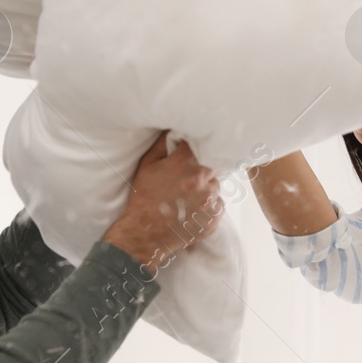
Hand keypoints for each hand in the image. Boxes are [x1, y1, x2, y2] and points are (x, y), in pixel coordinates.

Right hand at [102, 131, 222, 274]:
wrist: (144, 233)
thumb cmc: (143, 197)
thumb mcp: (147, 164)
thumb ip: (163, 143)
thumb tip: (176, 129)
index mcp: (186, 162)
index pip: (202, 145)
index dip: (196, 149)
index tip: (191, 154)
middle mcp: (203, 179)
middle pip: (212, 165)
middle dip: (203, 169)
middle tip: (188, 179)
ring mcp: (211, 199)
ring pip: (216, 185)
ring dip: (206, 188)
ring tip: (188, 197)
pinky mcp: (215, 216)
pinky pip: (218, 204)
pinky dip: (209, 205)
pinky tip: (192, 210)